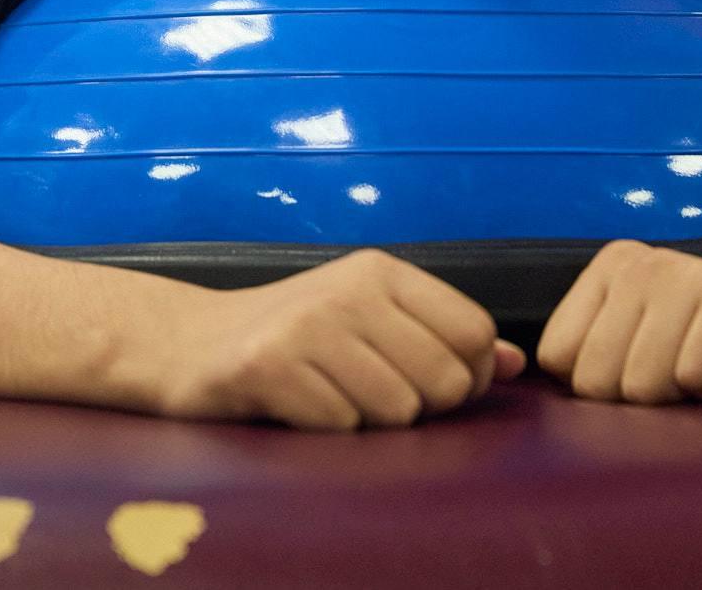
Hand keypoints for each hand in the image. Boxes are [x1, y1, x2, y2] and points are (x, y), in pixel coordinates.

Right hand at [151, 249, 525, 430]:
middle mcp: (348, 289)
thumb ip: (440, 337)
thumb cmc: (291, 336)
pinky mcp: (269, 366)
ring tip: (330, 396)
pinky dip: (326, 430)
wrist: (187, 344)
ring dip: (369, 422)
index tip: (422, 380)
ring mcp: (307, 325)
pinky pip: (342, 427)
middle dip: (419, 406)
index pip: (474, 334)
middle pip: (443, 380)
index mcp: (381, 271)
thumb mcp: (368, 319)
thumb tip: (514, 363)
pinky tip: (298, 406)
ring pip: (396, 411)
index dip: (464, 375)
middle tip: (369, 394)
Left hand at [534, 241, 701, 403]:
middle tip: (694, 370)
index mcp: (608, 270)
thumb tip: (523, 381)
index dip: (607, 391)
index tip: (657, 367)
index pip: (558, 361)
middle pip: (597, 382)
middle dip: (649, 400)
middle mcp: (640, 261)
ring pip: (644, 385)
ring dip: (692, 398)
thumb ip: (591, 362)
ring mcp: (687, 271)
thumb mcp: (642, 353)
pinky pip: (695, 378)